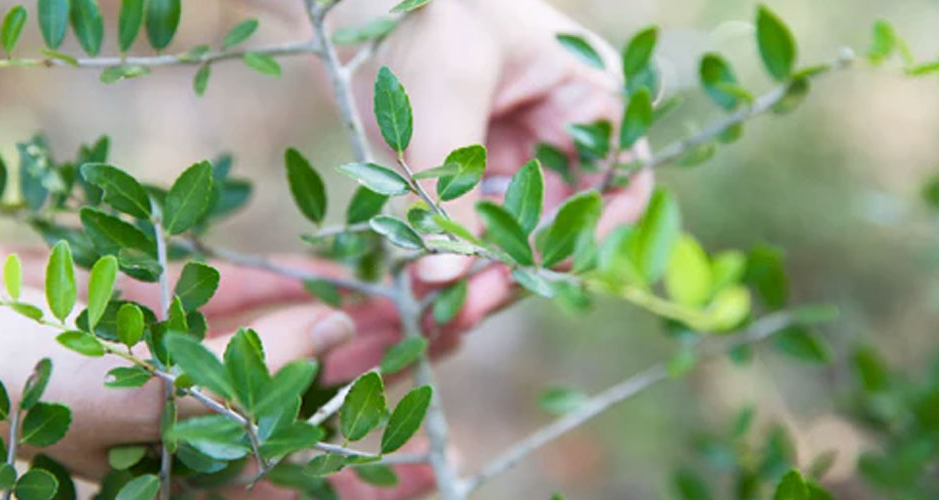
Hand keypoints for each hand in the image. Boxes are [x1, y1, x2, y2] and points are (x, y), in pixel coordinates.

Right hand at [0, 241, 432, 498]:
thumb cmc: (16, 381)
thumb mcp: (138, 396)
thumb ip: (237, 372)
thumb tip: (331, 326)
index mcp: (180, 469)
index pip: (289, 480)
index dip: (353, 476)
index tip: (423, 469)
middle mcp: (179, 422)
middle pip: (293, 407)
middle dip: (364, 387)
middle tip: (440, 360)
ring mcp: (161, 361)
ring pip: (265, 346)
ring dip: (330, 323)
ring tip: (403, 310)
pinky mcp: (141, 307)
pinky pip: (217, 295)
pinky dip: (266, 282)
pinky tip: (320, 273)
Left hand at [328, 0, 654, 368]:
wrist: (364, 0)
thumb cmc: (430, 11)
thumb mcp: (445, 90)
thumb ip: (450, 182)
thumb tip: (442, 277)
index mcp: (588, 102)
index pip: (622, 184)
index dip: (593, 236)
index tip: (542, 273)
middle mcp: (560, 139)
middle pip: (561, 227)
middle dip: (517, 272)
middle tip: (466, 308)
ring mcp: (515, 161)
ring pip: (515, 240)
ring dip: (481, 278)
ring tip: (438, 310)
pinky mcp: (470, 178)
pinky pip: (473, 232)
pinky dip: (451, 262)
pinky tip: (423, 287)